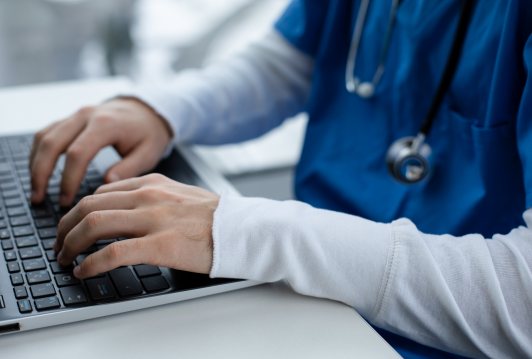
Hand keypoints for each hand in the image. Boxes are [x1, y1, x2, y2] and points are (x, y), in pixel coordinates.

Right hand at [30, 98, 171, 206]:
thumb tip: (107, 184)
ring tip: (35, 191)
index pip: (77, 153)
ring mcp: (76, 115)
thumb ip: (129, 169)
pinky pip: (46, 133)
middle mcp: (86, 116)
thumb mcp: (149, 152)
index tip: (65, 201)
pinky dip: (38, 152)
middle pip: (51, 143)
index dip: (68, 179)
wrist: (148, 108)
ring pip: (43, 137)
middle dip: (41, 173)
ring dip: (35, 164)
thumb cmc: (149, 132)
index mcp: (105, 124)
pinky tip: (38, 171)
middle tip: (38, 199)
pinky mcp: (71, 118)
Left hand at [54, 174, 218, 278]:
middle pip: (89, 206)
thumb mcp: (180, 194)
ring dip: (70, 244)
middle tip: (60, 244)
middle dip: (65, 227)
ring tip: (66, 258)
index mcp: (152, 183)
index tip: (72, 226)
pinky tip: (84, 271)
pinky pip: (111, 253)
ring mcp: (153, 219)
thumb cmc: (215, 217)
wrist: (241, 229)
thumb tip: (127, 210)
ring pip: (93, 224)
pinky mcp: (160, 244)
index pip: (100, 193)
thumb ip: (152, 196)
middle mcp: (148, 196)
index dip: (78, 211)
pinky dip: (90, 263)